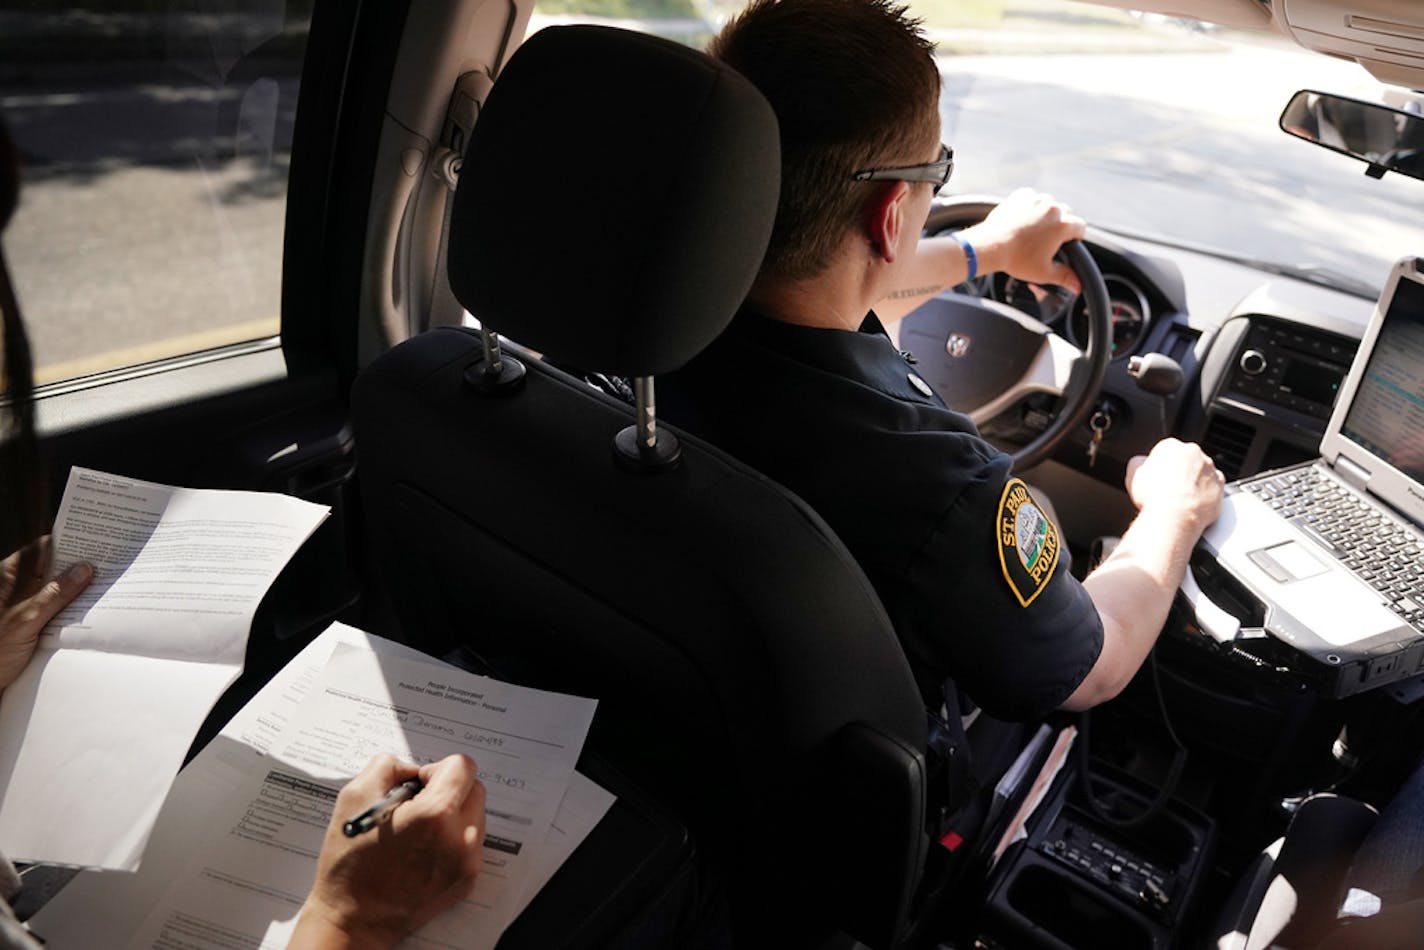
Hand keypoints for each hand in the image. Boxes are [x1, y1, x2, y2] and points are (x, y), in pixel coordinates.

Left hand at [0, 537, 92, 689]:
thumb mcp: (25, 620)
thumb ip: (54, 594)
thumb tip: (84, 569)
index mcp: (5, 577)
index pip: (39, 549)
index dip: (65, 542)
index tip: (93, 541)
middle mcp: (14, 588)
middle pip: (50, 568)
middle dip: (77, 566)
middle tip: (108, 562)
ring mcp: (22, 605)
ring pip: (55, 588)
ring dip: (77, 589)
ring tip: (105, 584)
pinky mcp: (31, 624)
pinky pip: (56, 608)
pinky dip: (72, 607)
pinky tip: (91, 609)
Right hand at [291, 754, 485, 949]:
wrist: (353, 920)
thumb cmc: (349, 864)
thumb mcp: (354, 797)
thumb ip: (387, 766)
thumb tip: (411, 769)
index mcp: (435, 814)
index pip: (463, 766)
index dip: (436, 768)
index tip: (418, 784)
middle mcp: (459, 839)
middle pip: (475, 788)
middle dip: (448, 789)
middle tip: (415, 806)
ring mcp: (467, 862)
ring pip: (475, 815)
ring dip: (452, 813)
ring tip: (417, 831)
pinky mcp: (466, 880)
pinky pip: (471, 843)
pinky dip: (452, 839)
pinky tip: (422, 850)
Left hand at [961, 188, 1085, 290]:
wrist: (989, 246)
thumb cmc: (1016, 260)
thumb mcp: (1044, 273)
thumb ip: (1065, 277)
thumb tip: (1078, 286)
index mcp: (1063, 225)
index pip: (1080, 227)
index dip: (1075, 236)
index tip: (1066, 243)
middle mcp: (1052, 208)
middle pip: (1066, 213)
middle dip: (1060, 224)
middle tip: (1047, 239)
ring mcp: (1036, 199)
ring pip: (1049, 204)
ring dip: (1045, 213)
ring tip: (1033, 229)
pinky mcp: (1022, 195)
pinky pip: (1032, 198)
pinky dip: (1030, 206)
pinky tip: (1023, 220)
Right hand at [1124, 438, 1225, 532]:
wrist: (1174, 516)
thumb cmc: (1153, 495)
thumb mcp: (1132, 473)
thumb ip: (1139, 462)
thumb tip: (1142, 463)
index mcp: (1172, 446)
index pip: (1164, 451)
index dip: (1157, 466)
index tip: (1154, 477)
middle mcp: (1195, 454)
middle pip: (1185, 460)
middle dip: (1178, 471)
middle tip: (1166, 488)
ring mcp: (1210, 470)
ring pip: (1200, 473)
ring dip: (1192, 482)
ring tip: (1179, 499)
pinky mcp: (1221, 487)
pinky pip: (1213, 489)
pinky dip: (1205, 494)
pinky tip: (1192, 504)